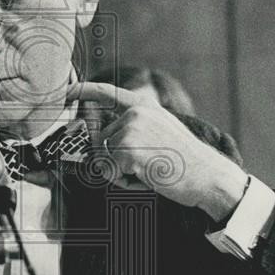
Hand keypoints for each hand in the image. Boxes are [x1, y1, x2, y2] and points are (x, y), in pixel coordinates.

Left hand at [66, 82, 248, 221]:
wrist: (208, 175)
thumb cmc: (185, 161)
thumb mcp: (160, 133)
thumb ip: (134, 130)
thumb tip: (102, 143)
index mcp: (143, 106)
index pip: (107, 92)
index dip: (83, 90)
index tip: (65, 92)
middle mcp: (134, 113)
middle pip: (102, 142)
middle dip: (117, 160)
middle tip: (149, 165)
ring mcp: (130, 130)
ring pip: (104, 160)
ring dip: (122, 173)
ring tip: (151, 170)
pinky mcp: (127, 150)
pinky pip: (110, 174)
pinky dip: (126, 183)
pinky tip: (149, 178)